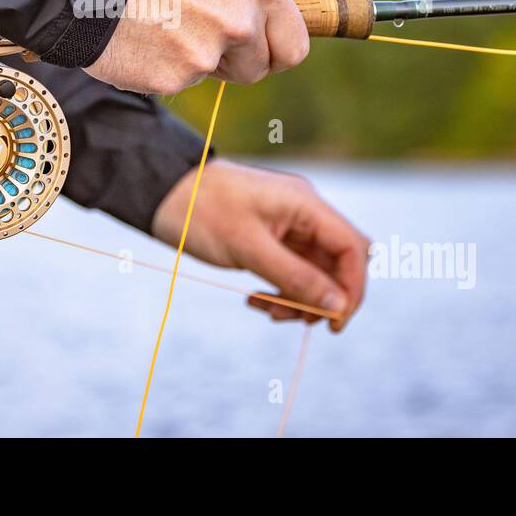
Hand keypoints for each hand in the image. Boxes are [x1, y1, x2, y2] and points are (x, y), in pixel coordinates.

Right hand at [85, 0, 324, 94]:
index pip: (295, 46)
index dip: (274, 48)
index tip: (256, 43)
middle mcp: (240, 23)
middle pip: (258, 70)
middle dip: (236, 60)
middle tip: (197, 29)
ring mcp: (206, 55)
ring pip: (212, 75)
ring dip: (193, 60)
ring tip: (160, 22)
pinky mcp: (172, 80)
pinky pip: (175, 83)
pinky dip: (159, 68)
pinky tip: (139, 35)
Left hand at [151, 159, 368, 331]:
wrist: (163, 193)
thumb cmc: (202, 212)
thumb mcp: (249, 248)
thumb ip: (297, 278)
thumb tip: (339, 306)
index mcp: (306, 204)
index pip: (351, 248)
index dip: (351, 288)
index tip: (334, 323)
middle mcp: (305, 213)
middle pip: (338, 263)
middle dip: (323, 296)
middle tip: (294, 319)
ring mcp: (289, 225)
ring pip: (315, 272)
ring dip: (298, 299)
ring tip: (266, 310)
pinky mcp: (272, 238)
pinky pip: (291, 271)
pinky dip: (280, 290)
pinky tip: (254, 300)